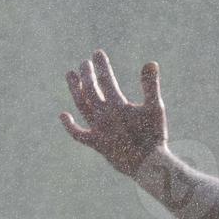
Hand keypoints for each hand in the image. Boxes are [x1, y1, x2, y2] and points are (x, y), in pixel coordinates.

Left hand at [59, 49, 167, 176]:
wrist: (147, 164)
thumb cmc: (154, 135)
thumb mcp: (155, 108)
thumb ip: (150, 85)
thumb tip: (150, 62)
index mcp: (117, 105)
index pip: (106, 80)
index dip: (101, 65)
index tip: (97, 53)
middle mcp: (103, 116)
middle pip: (90, 90)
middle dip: (87, 74)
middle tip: (85, 63)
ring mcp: (97, 130)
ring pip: (81, 105)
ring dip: (74, 89)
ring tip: (70, 75)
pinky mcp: (96, 143)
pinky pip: (78, 134)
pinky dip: (69, 125)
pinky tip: (63, 115)